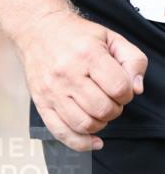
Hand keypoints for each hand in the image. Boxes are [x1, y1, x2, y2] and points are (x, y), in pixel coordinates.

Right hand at [15, 9, 147, 150]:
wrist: (37, 30)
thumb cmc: (75, 35)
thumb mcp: (111, 38)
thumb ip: (134, 60)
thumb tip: (136, 89)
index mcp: (87, 55)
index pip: (118, 88)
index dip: (127, 93)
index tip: (121, 88)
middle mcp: (67, 74)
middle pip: (103, 109)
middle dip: (115, 109)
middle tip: (110, 98)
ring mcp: (52, 90)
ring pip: (84, 124)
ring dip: (100, 123)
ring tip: (98, 110)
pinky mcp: (41, 102)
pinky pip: (61, 132)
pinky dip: (80, 143)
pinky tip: (92, 140)